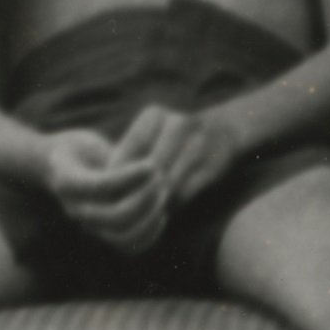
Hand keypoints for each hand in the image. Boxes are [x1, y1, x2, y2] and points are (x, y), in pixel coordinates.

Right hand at [42, 122, 171, 250]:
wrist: (62, 170)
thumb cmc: (80, 149)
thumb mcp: (87, 144)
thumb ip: (108, 156)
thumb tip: (143, 166)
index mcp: (67, 182)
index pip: (99, 186)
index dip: (127, 177)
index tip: (151, 165)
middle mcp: (77, 209)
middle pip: (114, 216)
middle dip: (144, 199)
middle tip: (161, 178)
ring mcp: (90, 225)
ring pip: (122, 238)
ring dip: (149, 219)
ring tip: (163, 196)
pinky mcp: (104, 233)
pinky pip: (128, 247)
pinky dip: (148, 236)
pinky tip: (161, 215)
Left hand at [112, 101, 247, 220]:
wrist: (225, 129)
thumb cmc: (173, 139)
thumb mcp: (151, 137)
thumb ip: (128, 159)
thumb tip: (105, 191)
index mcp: (154, 115)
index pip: (126, 154)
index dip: (115, 180)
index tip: (108, 197)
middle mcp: (178, 124)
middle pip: (146, 171)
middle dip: (134, 193)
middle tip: (122, 211)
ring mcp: (199, 143)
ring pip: (166, 185)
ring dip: (153, 203)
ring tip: (142, 213)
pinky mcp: (214, 165)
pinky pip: (185, 193)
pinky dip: (171, 204)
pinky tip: (164, 208)